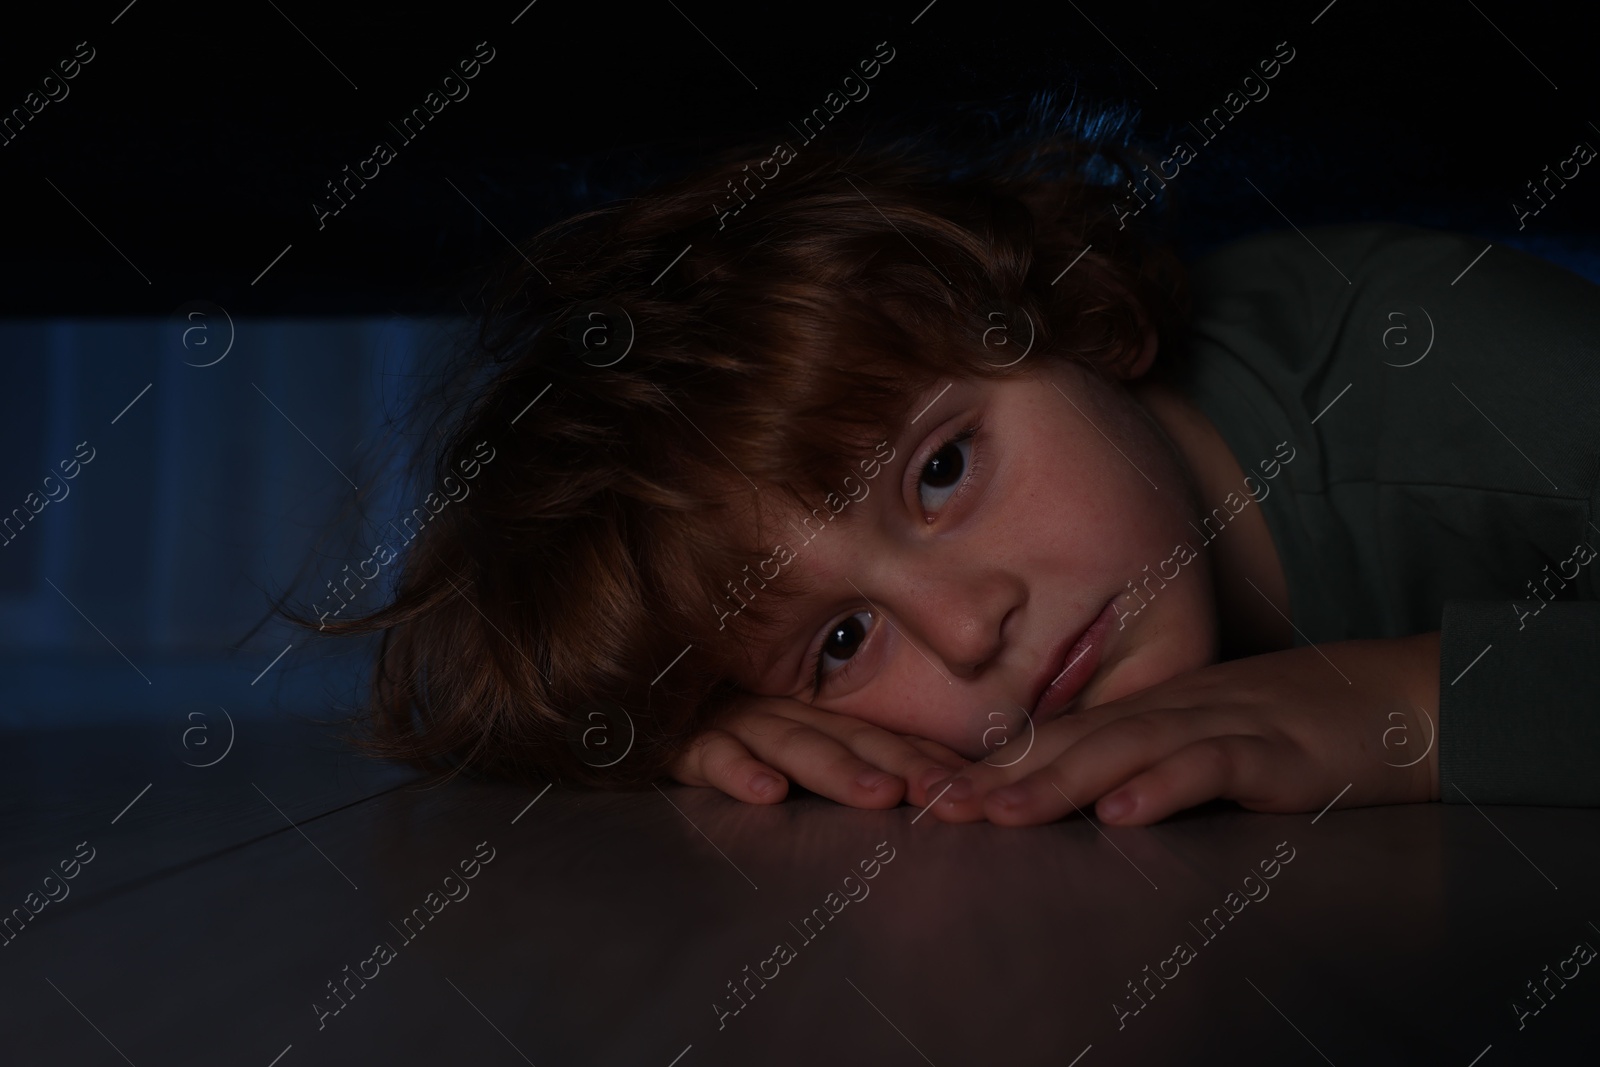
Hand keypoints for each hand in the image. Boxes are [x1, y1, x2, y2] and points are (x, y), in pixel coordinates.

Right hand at [668, 692, 970, 808]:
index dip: (925, 759)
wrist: (638, 700)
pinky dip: (739, 771)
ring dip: (836, 769)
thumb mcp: (783, 739)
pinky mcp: (684, 740)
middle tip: (942, 794)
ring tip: (877, 794)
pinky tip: (767, 792)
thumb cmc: (717, 725)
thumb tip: (929, 786)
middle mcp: (780, 710)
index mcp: (812, 712)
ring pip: (792, 743)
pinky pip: (712, 754)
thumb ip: (840, 757)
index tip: (970, 790)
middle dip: (898, 764)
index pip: (880, 735)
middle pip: (848, 736)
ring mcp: (733, 721)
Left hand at [924, 633, 1441, 826]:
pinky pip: (1216, 767)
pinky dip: (1168, 787)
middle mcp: (1175, 709)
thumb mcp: (1209, 740)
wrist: (1402, 700)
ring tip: (1000, 813)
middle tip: (932, 806)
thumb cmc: (1299, 729)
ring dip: (1060, 781)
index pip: (1058, 735)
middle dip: (999, 776)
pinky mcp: (1279, 751)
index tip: (924, 791)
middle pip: (1075, 739)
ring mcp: (1225, 724)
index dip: (991, 764)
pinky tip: (1124, 813)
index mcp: (1153, 710)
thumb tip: (1075, 794)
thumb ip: (1145, 759)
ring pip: (1129, 748)